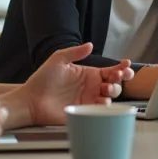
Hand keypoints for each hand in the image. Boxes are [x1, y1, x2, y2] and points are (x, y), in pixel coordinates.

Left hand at [19, 43, 135, 126]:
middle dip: (120, 79)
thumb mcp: (58, 60)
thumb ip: (74, 52)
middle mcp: (91, 88)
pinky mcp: (84, 113)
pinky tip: (103, 101)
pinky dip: (105, 107)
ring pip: (110, 97)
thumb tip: (90, 45)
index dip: (121, 67)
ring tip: (106, 88)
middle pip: (115, 83)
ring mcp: (89, 101)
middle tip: (117, 76)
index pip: (110, 70)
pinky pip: (100, 111)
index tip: (126, 64)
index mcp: (88, 74)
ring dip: (114, 91)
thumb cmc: (42, 80)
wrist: (31, 100)